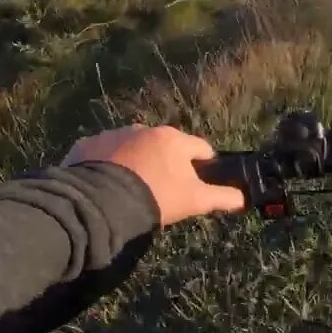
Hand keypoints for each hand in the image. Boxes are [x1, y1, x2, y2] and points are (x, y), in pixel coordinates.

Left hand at [62, 125, 245, 225]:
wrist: (101, 202)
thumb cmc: (157, 197)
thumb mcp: (195, 200)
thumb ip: (222, 197)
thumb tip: (244, 199)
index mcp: (174, 140)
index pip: (200, 149)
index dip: (203, 166)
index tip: (198, 184)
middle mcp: (144, 129)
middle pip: (165, 146)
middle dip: (166, 163)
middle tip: (162, 190)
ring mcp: (113, 134)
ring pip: (132, 147)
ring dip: (136, 161)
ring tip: (130, 188)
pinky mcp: (87, 144)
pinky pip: (102, 153)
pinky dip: (106, 164)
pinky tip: (105, 184)